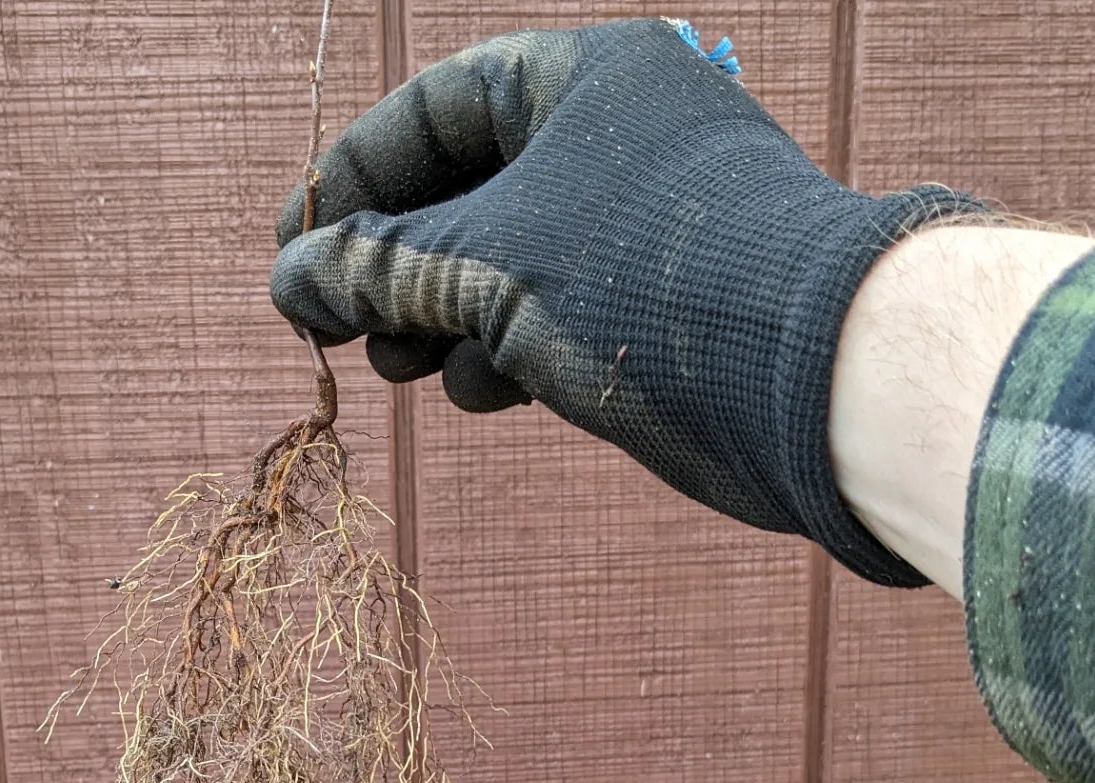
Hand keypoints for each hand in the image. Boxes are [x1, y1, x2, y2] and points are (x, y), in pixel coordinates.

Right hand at [271, 19, 983, 584]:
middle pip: (461, 193)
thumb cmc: (645, 280)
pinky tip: (480, 390)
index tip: (290, 248)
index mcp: (578, 81)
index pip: (432, 111)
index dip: (351, 178)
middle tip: (336, 324)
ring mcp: (632, 231)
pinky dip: (501, 354)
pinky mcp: (648, 311)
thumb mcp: (486, 262)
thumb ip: (379, 264)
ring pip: (501, 267)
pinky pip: (547, 318)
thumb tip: (287, 279)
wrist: (806, 378)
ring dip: (437, 318)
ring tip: (396, 363)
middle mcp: (609, 144)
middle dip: (392, 264)